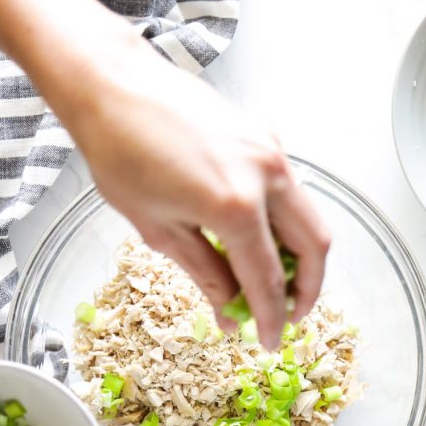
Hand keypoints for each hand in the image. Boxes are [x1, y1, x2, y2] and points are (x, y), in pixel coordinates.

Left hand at [0, 0, 329, 349]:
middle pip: (313, 247)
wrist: (111, 84)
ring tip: (274, 283)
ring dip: (300, 256)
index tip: (268, 341)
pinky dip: (285, 223)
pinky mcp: (264, 137)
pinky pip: (290, 191)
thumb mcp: (159, 229)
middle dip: (306, 289)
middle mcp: (266, 176)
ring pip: (309, 218)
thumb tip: (230, 313)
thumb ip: (206, 274)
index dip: (271, 317)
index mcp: (236, 206)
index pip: (267, 278)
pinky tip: (258, 239)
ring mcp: (271, 151)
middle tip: (287, 316)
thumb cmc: (121, 152)